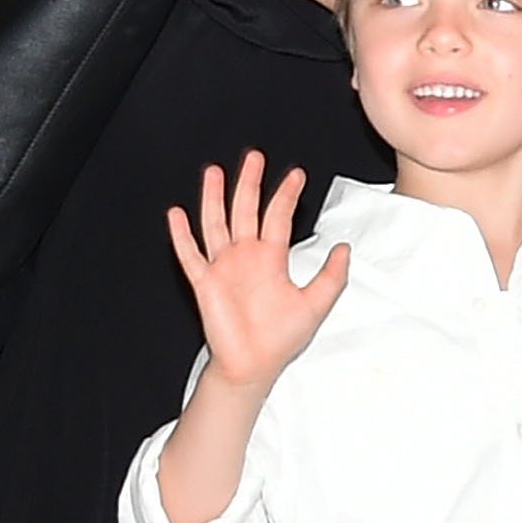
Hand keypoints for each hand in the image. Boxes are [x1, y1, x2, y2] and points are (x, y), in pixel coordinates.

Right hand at [168, 150, 347, 390]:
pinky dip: (182, 235)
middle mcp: (246, 257)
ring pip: (216, 223)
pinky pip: (190, 255)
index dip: (287, 195)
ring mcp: (223, 267)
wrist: (254, 366)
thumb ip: (332, 276)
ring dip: (214, 197)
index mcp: (271, 258)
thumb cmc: (282, 338)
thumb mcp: (316, 304)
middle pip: (246, 210)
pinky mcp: (205, 283)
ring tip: (214, 171)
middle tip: (255, 157)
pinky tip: (176, 214)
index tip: (297, 174)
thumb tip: (344, 248)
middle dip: (250, 183)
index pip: (278, 217)